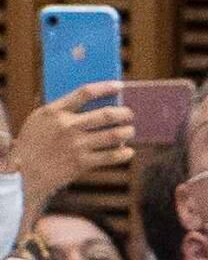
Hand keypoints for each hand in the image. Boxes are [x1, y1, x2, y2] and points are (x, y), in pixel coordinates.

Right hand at [3, 83, 132, 211]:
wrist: (24, 173)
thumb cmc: (33, 144)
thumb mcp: (39, 120)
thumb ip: (60, 109)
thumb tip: (87, 97)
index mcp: (54, 112)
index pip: (85, 93)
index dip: (105, 87)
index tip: (119, 86)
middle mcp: (67, 127)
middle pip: (106, 114)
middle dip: (124, 113)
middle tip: (129, 114)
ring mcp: (76, 145)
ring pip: (114, 135)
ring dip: (127, 132)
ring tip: (129, 131)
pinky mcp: (82, 163)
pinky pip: (112, 157)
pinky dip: (124, 153)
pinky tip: (128, 151)